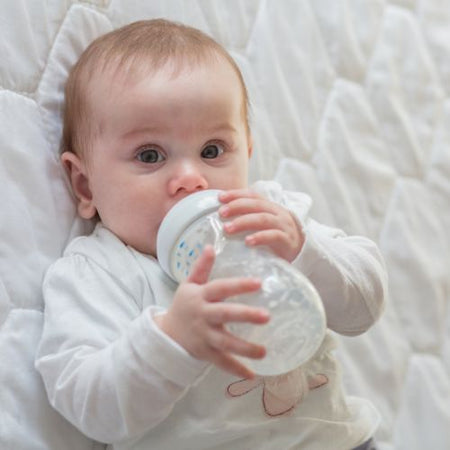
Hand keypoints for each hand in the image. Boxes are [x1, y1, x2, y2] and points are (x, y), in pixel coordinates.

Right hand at [154, 246, 269, 378]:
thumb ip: (201, 267)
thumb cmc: (184, 305)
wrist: (167, 333)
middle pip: (225, 314)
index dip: (239, 285)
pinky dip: (235, 369)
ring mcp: (204, 336)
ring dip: (244, 348)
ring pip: (225, 342)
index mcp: (201, 296)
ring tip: (264, 352)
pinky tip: (252, 375)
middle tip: (267, 316)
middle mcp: (203, 315)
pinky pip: (221, 362)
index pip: (221, 288)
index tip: (258, 283)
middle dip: (245, 315)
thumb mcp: (189, 284)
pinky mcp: (204, 352)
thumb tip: (211, 246)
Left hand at [218, 189, 304, 261]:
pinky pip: (273, 236)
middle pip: (256, 205)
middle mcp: (278, 213)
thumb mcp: (263, 223)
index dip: (236, 194)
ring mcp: (284, 226)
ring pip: (263, 219)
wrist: (302, 251)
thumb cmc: (275, 237)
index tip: (220, 197)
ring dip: (244, 222)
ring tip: (228, 228)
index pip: (253, 195)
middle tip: (221, 213)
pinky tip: (248, 241)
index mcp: (270, 206)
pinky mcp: (287, 241)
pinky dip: (260, 237)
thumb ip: (247, 217)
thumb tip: (222, 215)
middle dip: (237, 206)